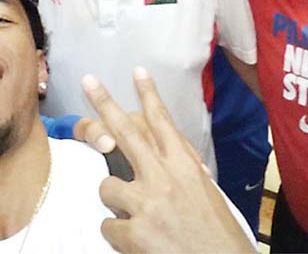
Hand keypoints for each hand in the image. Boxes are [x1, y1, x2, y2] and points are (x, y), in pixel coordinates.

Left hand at [81, 67, 253, 252]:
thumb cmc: (219, 235)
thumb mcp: (206, 194)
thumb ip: (183, 173)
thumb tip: (171, 160)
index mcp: (185, 167)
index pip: (163, 122)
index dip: (148, 95)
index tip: (138, 71)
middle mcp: (164, 178)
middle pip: (126, 132)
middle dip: (104, 103)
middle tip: (88, 80)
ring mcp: (147, 204)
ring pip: (106, 185)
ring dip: (112, 198)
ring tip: (130, 212)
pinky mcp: (134, 233)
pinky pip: (107, 224)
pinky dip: (115, 232)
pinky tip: (132, 240)